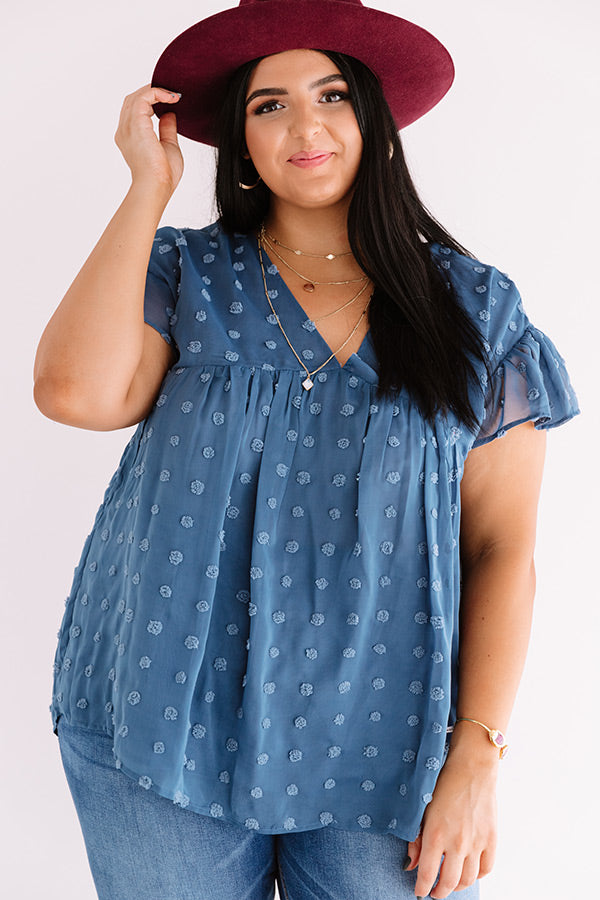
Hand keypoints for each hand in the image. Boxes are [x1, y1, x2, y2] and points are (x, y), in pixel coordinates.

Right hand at [114, 84, 183, 193]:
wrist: (157, 186)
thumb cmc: (163, 175)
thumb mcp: (169, 146)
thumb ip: (167, 129)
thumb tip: (169, 113)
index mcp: (130, 138)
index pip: (135, 111)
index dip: (151, 102)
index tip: (170, 101)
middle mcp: (125, 130)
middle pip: (133, 100)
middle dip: (152, 93)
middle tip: (172, 94)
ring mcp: (128, 126)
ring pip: (137, 96)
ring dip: (155, 91)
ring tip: (173, 95)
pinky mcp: (135, 123)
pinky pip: (144, 97)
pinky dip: (158, 93)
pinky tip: (172, 98)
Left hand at [404, 748, 497, 897]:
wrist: (471, 767)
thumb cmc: (443, 783)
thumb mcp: (422, 808)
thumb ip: (416, 839)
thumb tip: (411, 865)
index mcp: (436, 835)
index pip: (428, 875)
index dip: (422, 888)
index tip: (419, 892)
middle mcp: (457, 843)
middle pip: (449, 883)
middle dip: (439, 892)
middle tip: (434, 891)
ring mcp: (476, 842)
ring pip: (468, 880)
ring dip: (458, 886)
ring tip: (450, 882)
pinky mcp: (491, 838)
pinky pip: (486, 868)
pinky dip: (477, 875)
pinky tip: (469, 871)